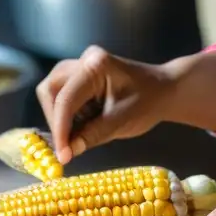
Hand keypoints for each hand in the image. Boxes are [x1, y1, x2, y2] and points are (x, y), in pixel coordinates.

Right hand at [36, 46, 175, 163]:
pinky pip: (62, 95)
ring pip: (52, 92)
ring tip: (83, 131)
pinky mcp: (80, 76)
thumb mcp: (122, 121)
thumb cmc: (149, 102)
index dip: (60, 129)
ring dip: (61, 117)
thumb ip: (93, 135)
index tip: (62, 155)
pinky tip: (88, 122)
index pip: (66, 99)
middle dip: (55, 120)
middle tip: (67, 145)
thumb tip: (68, 152)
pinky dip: (69, 114)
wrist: (165, 90)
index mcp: (96, 66)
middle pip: (50, 90)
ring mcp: (81, 65)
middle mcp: (84, 60)